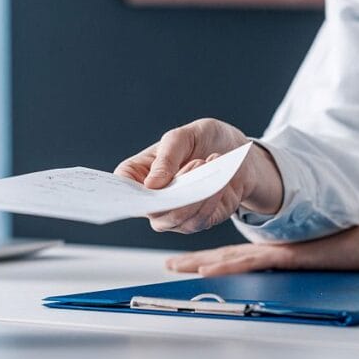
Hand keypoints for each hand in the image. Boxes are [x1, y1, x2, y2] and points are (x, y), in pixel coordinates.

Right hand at [114, 118, 283, 233]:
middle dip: (175, 190)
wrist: (236, 153)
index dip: (127, 194)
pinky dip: (209, 203)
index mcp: (139, 175)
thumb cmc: (202, 140)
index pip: (123, 190)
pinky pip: (198, 222)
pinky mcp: (198, 221)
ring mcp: (174, 215)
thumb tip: (150, 186)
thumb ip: (166, 157)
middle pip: (152, 210)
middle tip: (197, 162)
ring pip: (176, 220)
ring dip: (195, 196)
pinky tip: (219, 183)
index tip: (147, 187)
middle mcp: (154, 200)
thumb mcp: (182, 137)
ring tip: (210, 166)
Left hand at [166, 210, 358, 275]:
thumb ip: (298, 269)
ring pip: (230, 258)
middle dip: (195, 261)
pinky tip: (208, 271)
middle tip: (170, 264)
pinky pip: (251, 263)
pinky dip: (227, 267)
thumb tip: (287, 282)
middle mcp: (272, 250)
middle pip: (225, 257)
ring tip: (176, 266)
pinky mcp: (286, 257)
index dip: (210, 261)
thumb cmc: (353, 253)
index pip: (236, 258)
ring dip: (202, 263)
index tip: (188, 264)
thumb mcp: (317, 264)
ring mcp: (277, 252)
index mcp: (277, 252)